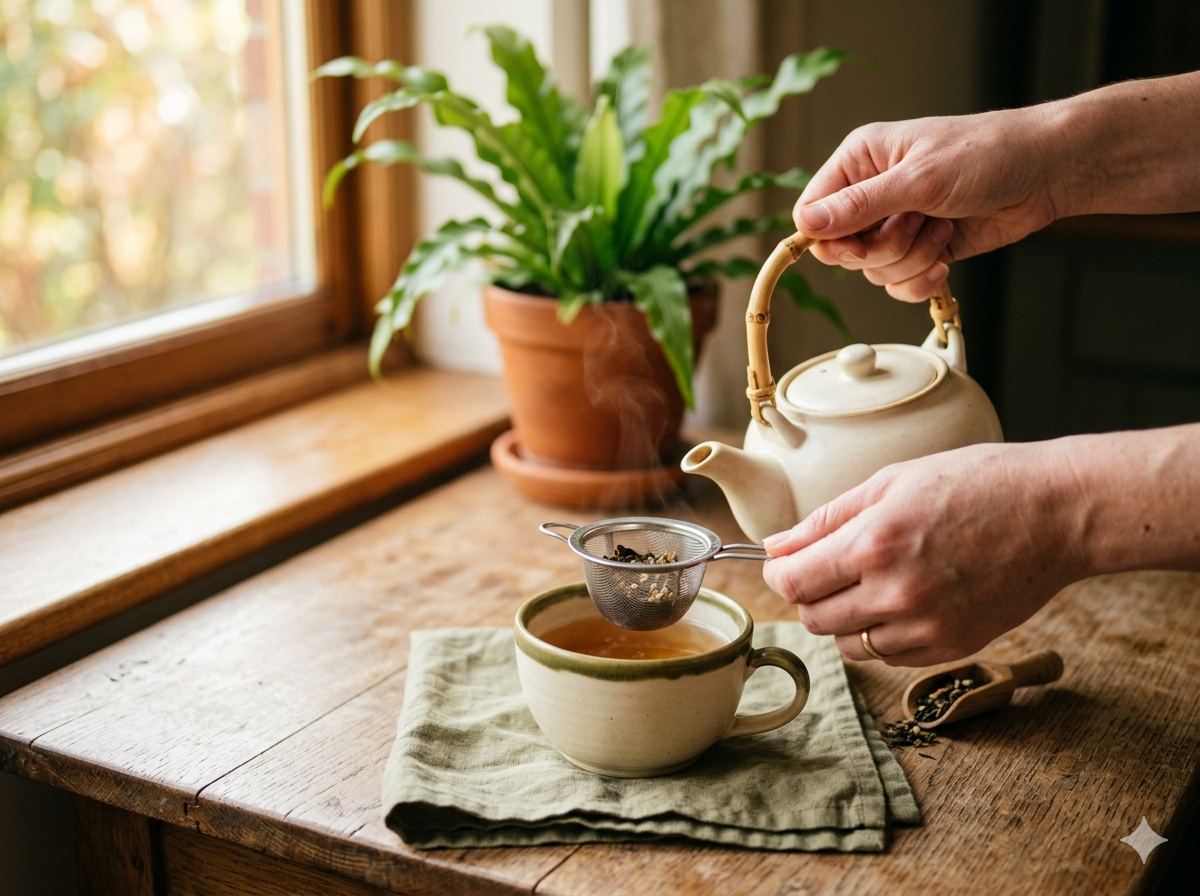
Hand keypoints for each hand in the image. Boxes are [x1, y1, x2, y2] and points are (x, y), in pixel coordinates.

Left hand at [761, 442, 1087, 665]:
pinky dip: (878, 635)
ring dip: (841, 618)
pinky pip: (887, 657)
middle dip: (807, 594)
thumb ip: (826, 519)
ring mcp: (925, 627)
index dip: (778, 573)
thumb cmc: (977, 484)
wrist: (1056, 512)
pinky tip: (897, 602)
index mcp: (874, 545)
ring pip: (847, 644)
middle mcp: (895, 593)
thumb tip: (776, 546)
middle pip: (813, 618)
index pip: (793, 582)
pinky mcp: (952, 647)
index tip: (784, 563)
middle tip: (824, 569)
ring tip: (865, 584)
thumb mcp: (891, 481)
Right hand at [792, 107, 1062, 299]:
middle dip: (882, 249)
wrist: (1046, 173)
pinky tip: (945, 257)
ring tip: (941, 230)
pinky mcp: (920, 249)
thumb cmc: (989, 153)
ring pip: (872, 271)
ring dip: (910, 260)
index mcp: (861, 161)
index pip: (813, 212)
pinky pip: (898, 283)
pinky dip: (921, 279)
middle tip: (914, 226)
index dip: (829, 238)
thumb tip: (807, 225)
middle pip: (842, 250)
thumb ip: (859, 206)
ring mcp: (896, 224)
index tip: (857, 245)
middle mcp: (872, 193)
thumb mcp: (919, 178)